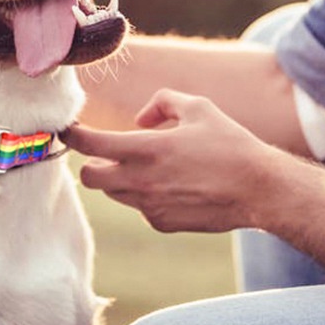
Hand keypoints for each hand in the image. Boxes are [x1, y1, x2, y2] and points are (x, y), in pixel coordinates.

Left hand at [63, 88, 276, 232]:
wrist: (257, 188)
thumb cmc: (228, 143)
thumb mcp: (197, 106)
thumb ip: (161, 102)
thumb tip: (140, 118)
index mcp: (146, 149)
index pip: (91, 145)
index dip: (72, 135)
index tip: (67, 129)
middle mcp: (142, 181)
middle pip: (90, 178)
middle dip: (91, 163)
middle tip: (103, 151)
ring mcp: (150, 206)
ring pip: (113, 193)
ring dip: (117, 178)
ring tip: (144, 164)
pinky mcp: (162, 222)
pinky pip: (139, 206)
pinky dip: (143, 194)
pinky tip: (169, 183)